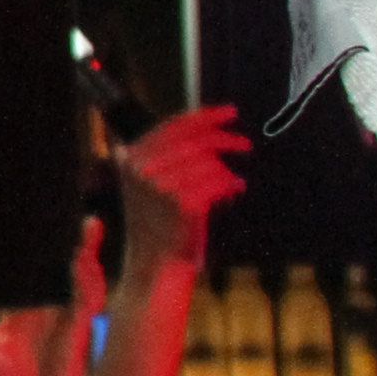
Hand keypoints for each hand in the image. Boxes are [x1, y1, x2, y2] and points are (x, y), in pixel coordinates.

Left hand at [0, 218, 99, 375]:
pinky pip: (89, 307)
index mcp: (29, 313)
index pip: (43, 273)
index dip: (52, 250)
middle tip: (88, 220)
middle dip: (81, 247)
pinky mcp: (78, 339)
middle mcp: (52, 315)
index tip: (54, 223)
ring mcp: (68, 326)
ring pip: (85, 286)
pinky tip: (84, 271)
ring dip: (88, 264)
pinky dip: (89, 288)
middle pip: (71, 273)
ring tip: (85, 240)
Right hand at [112, 105, 250, 288]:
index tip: (230, 112)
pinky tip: (234, 189)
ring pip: (209, 161)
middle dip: (225, 139)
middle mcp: (142, 169)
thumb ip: (157, 154)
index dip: (205, 116)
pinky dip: (230, 184)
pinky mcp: (183, 203)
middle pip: (195, 140)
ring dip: (226, 171)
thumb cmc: (158, 222)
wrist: (156, 262)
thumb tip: (180, 126)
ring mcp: (161, 186)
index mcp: (131, 159)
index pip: (173, 126)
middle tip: (245, 143)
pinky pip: (217, 181)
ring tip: (232, 181)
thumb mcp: (145, 184)